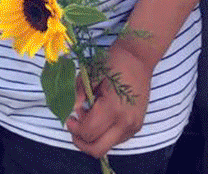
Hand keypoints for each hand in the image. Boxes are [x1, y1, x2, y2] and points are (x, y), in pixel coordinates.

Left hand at [66, 41, 151, 158]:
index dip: (74, 128)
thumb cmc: (113, 63)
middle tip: (75, 125)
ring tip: (89, 117)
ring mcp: (133, 126)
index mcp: (113, 109)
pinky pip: (116, 140)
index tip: (69, 117)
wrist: (138, 58)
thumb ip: (78, 94)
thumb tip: (71, 110)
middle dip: (81, 141)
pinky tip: (100, 117)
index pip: (88, 133)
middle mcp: (125, 123)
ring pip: (107, 147)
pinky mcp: (137, 126)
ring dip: (93, 138)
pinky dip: (104, 134)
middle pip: (98, 149)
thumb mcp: (90, 75)